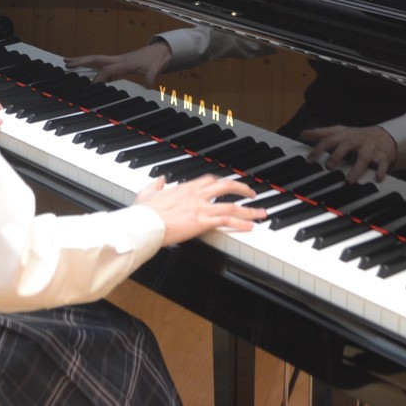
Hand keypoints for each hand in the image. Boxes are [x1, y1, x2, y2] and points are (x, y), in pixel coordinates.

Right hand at [65, 40, 172, 83]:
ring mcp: (116, 59)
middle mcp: (117, 59)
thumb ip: (152, 77)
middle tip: (66, 63)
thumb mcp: (156, 68)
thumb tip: (150, 85)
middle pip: (96, 59)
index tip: (90, 85)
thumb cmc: (155, 60)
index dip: (99, 77)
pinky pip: (99, 61)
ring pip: (95, 59)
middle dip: (81, 61)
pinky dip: (88, 62)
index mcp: (125, 63)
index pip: (108, 70)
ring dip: (81, 60)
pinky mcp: (116, 60)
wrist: (159, 51)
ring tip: (67, 62)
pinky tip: (81, 66)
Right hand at [133, 174, 263, 244]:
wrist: (144, 223)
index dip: (221, 182)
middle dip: (242, 189)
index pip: (209, 180)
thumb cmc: (144, 212)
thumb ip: (156, 184)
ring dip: (249, 210)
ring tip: (261, 214)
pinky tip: (250, 227)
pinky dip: (241, 223)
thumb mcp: (148, 192)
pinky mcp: (202, 222)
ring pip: (232, 205)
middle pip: (226, 186)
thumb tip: (160, 179)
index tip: (228, 185)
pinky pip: (227, 221)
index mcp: (185, 188)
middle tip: (252, 193)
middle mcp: (197, 195)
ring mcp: (201, 208)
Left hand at [301, 124, 397, 182]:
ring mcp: (370, 148)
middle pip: (347, 145)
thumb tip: (304, 134)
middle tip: (329, 167)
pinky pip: (383, 164)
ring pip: (364, 157)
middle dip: (338, 155)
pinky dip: (381, 171)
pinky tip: (378, 178)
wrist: (385, 136)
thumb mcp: (341, 132)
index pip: (330, 139)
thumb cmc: (358, 136)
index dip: (319, 148)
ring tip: (349, 181)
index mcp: (346, 135)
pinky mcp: (383, 156)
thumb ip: (322, 134)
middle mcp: (357, 140)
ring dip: (357, 169)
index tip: (310, 159)